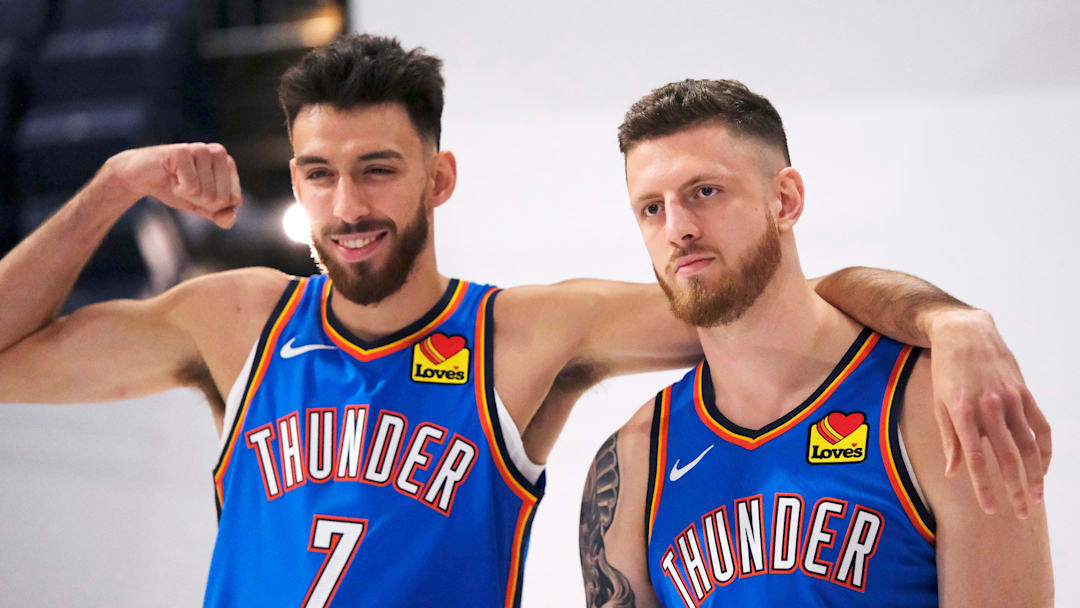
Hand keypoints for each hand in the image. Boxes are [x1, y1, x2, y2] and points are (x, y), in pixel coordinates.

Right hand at [103, 143, 241, 227]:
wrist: (141, 178)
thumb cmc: (176, 189)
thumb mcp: (202, 207)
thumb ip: (220, 215)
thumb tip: (229, 219)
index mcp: (228, 164)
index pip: (235, 200)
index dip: (214, 206)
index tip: (199, 193)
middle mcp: (218, 152)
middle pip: (222, 198)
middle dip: (201, 201)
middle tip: (186, 187)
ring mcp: (201, 149)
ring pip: (207, 193)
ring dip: (188, 195)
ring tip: (177, 180)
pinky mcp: (182, 151)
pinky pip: (191, 187)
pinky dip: (178, 189)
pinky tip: (170, 176)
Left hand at [927, 308, 1050, 517]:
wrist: (964, 333)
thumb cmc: (944, 372)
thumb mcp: (938, 404)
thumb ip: (949, 440)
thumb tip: (953, 473)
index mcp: (962, 413)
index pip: (976, 460)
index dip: (984, 487)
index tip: (990, 510)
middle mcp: (989, 408)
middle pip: (1007, 457)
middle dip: (1014, 489)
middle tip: (1019, 514)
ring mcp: (1010, 399)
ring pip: (1029, 445)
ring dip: (1035, 475)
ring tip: (1036, 497)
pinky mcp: (1024, 392)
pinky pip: (1041, 426)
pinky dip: (1045, 449)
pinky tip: (1044, 467)